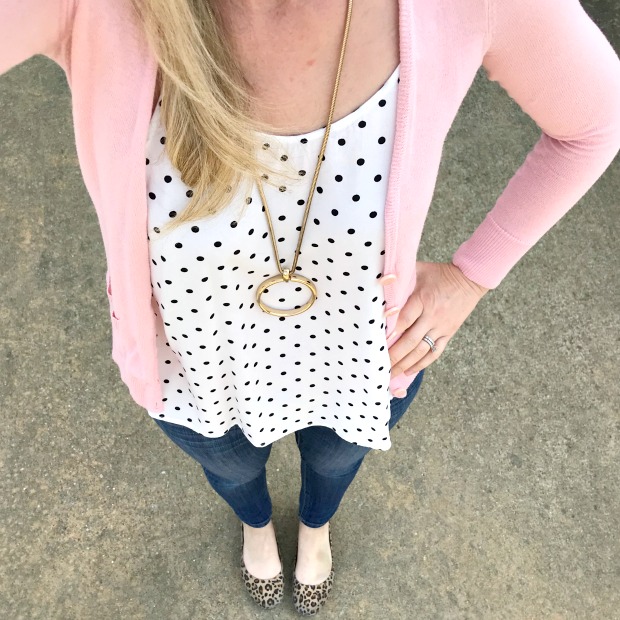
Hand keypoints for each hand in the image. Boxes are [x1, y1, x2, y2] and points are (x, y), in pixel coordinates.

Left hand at [388, 262, 489, 377]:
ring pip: (421, 350)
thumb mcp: (419, 270)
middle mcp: (432, 316)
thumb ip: (400, 275)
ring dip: (405, 364)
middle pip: (411, 340)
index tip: (377, 344)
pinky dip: (422, 364)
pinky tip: (409, 371)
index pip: (404, 320)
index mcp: (422, 300)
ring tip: (391, 374)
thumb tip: (379, 277)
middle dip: (394, 355)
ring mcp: (441, 327)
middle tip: (380, 366)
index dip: (391, 333)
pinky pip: (435, 352)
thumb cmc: (440, 273)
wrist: (470, 279)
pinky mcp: (448, 333)